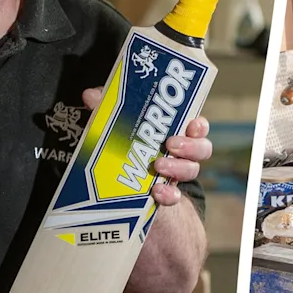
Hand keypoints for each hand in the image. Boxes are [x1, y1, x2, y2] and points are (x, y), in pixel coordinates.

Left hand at [81, 87, 211, 206]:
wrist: (119, 192)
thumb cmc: (124, 147)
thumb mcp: (114, 127)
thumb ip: (108, 110)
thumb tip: (90, 95)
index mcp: (175, 132)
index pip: (197, 126)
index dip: (199, 125)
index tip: (192, 124)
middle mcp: (181, 154)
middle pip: (202, 148)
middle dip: (191, 145)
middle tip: (171, 143)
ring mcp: (176, 176)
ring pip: (192, 170)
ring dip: (178, 167)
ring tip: (159, 165)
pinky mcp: (166, 196)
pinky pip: (175, 197)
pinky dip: (169, 194)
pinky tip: (156, 192)